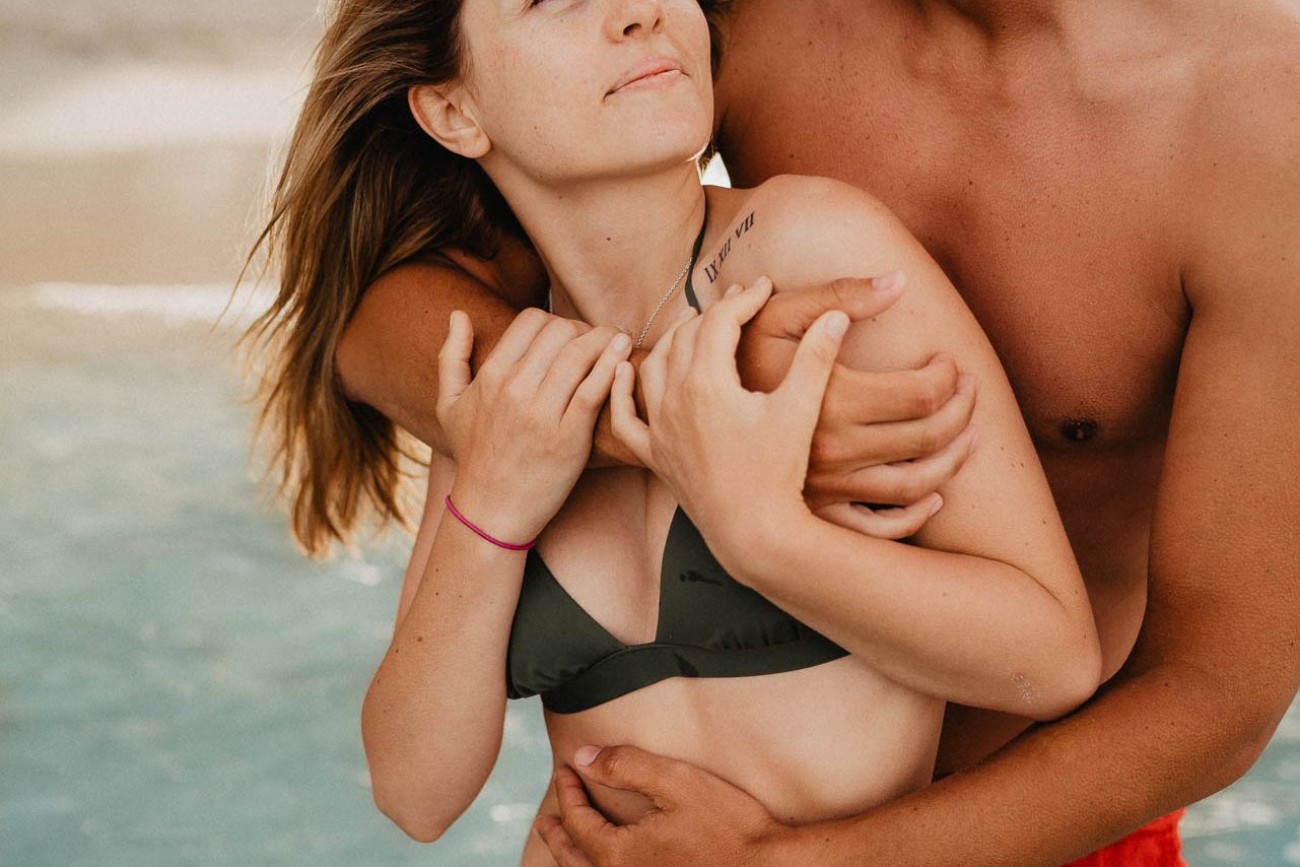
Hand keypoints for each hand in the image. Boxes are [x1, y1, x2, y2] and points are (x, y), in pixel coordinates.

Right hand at [437, 308, 629, 541]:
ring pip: (580, 354)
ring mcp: (542, 414)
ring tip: (618, 340)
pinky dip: (612, 365)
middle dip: (584, 328)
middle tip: (597, 339)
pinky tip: (624, 354)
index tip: (569, 335)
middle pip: (560, 331)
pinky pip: (594, 390)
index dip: (556, 320)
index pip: (532, 320)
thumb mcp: (449, 404)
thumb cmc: (474, 454)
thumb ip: (452, 356)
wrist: (491, 509)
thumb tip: (458, 314)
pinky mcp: (569, 438)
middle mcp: (515, 390)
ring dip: (605, 339)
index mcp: (491, 376)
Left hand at [535, 746, 783, 866]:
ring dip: (572, 861)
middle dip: (558, 834)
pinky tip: (607, 864)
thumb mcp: (676, 781)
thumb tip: (583, 757)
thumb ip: (626, 765)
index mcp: (617, 855)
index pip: (577, 820)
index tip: (568, 769)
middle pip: (574, 859)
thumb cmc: (727, 824)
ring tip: (565, 847)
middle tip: (547, 819)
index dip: (568, 792)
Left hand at [610, 278, 847, 544]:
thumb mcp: (800, 410)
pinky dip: (621, 391)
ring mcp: (660, 429)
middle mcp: (674, 400)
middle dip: (712, 313)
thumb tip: (836, 316)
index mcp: (707, 383)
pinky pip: (625, 419)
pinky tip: (623, 372)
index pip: (720, 321)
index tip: (763, 287)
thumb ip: (816, 358)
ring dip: (672, 340)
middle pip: (685, 337)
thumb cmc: (779, 473)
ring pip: (653, 367)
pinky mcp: (656, 456)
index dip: (743, 298)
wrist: (754, 533)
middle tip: (737, 302)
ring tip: (694, 326)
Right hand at [737, 272, 978, 537]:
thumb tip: (899, 281)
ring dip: (953, 459)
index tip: (947, 360)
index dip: (947, 375)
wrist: (689, 425)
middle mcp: (837, 448)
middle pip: (928, 437)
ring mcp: (831, 484)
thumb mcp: (777, 318)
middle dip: (962, 409)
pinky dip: (916, 515)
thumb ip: (838, 296)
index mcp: (833, 399)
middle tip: (970, 389)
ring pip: (916, 483)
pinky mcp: (820, 508)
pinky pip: (880, 526)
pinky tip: (935, 496)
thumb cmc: (735, 366)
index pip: (922, 393)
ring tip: (969, 434)